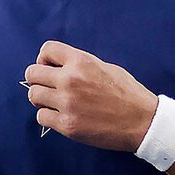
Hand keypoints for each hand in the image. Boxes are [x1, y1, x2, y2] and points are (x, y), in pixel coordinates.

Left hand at [24, 42, 159, 153]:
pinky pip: (41, 116)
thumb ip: (80, 65)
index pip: (46, 49)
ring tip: (55, 103)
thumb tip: (59, 67)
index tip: (50, 68)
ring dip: (42, 99)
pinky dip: (48, 117)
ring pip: (33, 95)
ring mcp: (66, 103)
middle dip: (38, 80)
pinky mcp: (66, 124)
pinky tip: (60, 116)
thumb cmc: (128, 93)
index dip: (44, 59)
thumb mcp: (106, 67)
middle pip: (32, 74)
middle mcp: (70, 80)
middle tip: (48, 88)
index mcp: (81, 61)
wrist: (142, 121)